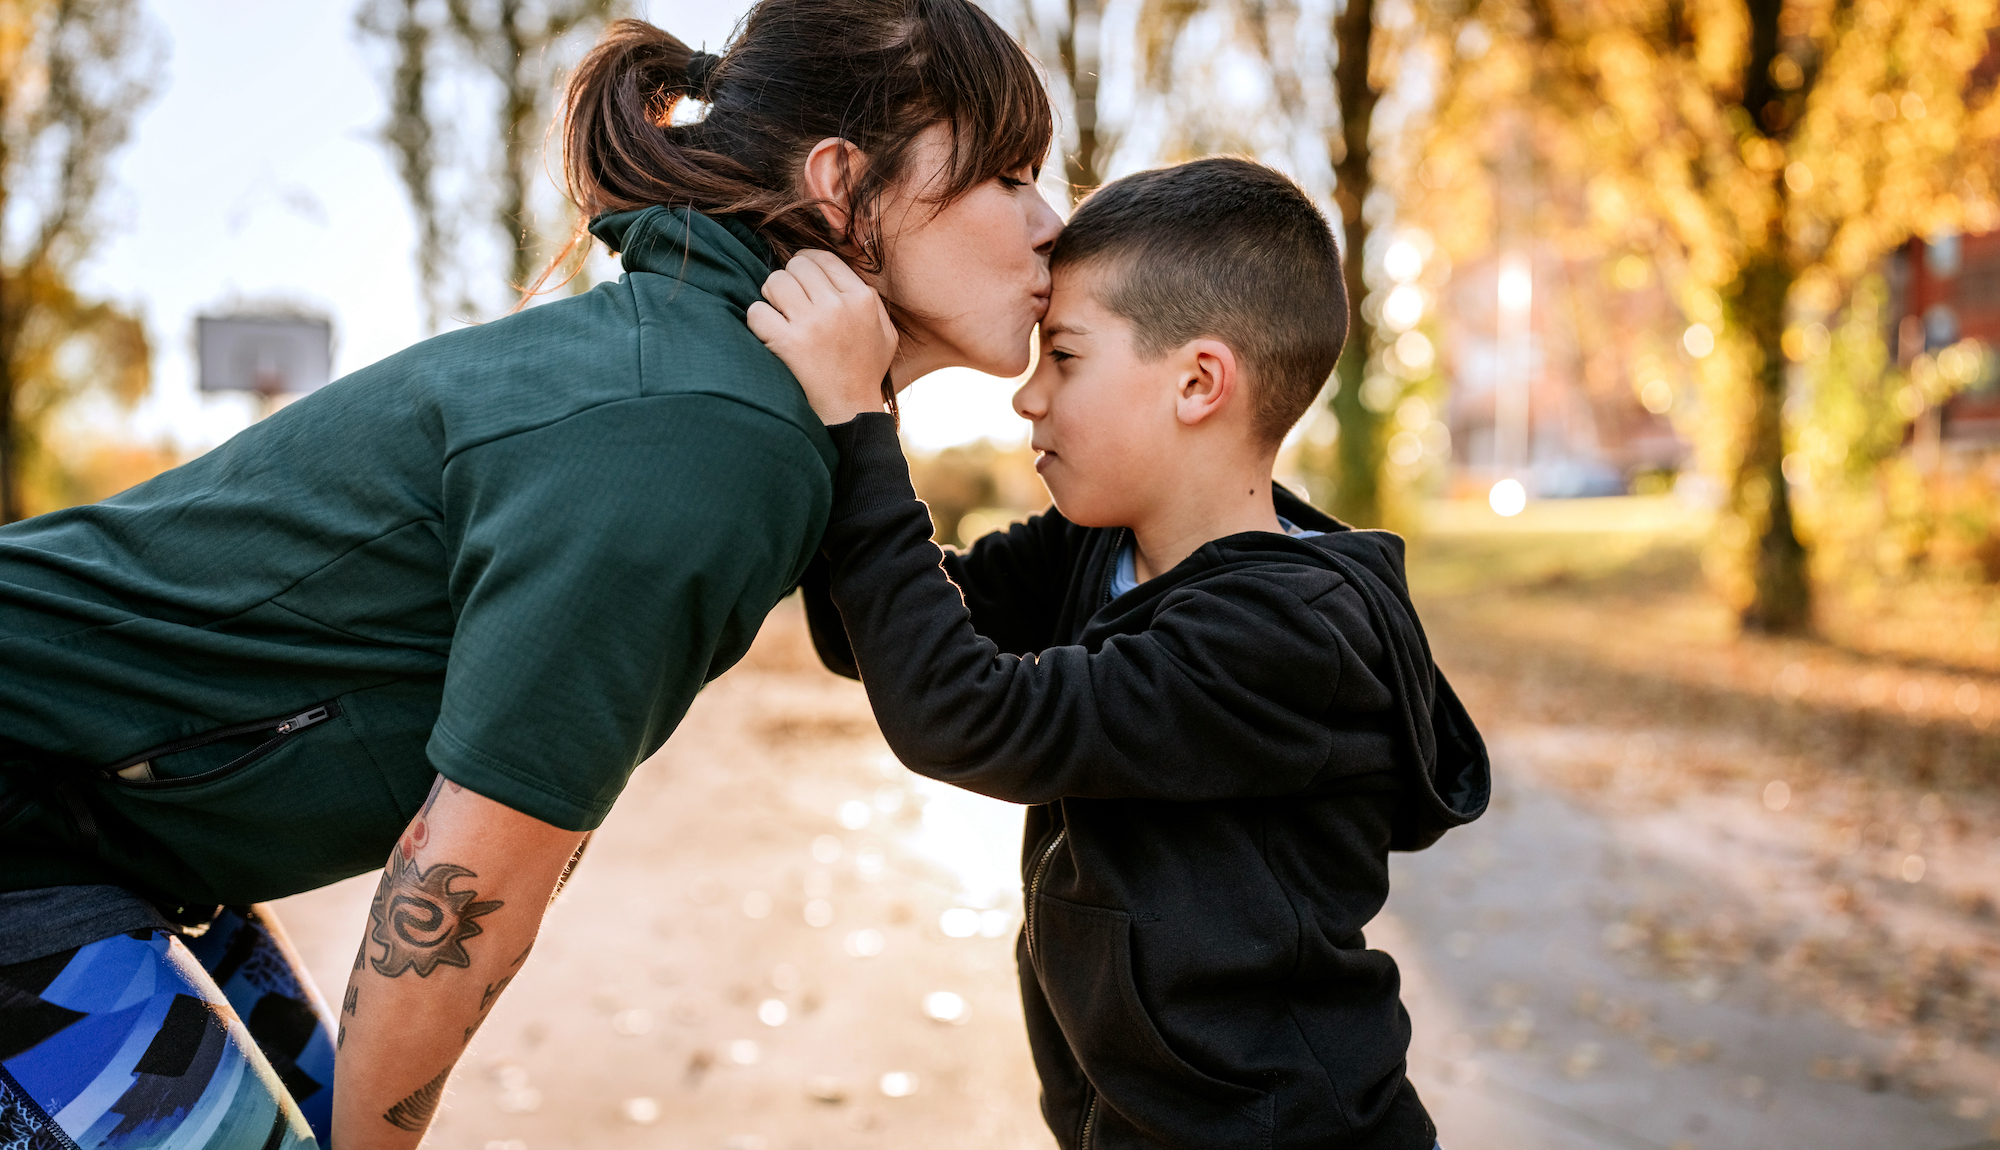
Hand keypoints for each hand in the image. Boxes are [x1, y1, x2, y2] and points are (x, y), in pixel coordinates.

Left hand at [747, 250, 898, 424]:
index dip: (805, 264)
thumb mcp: (885, 332)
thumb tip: (842, 273)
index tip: (799, 280)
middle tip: (788, 302)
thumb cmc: (865, 372)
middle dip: (788, 281)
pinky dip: (758, 322)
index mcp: (862, 299)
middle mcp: (838, 306)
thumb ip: (870, 300)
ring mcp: (812, 324)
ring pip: (774, 281)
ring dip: (771, 298)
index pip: (822, 258)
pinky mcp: (788, 344)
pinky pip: (756, 311)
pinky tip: (768, 335)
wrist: (849, 413)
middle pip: (796, 266)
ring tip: (778, 316)